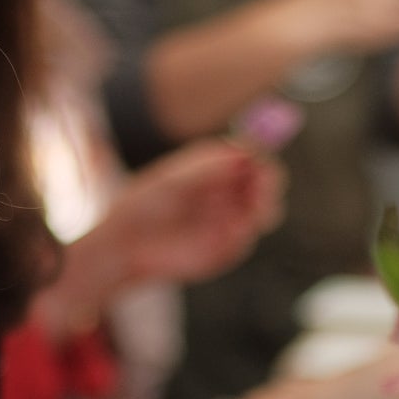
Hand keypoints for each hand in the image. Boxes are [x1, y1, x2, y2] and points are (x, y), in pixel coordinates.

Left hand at [114, 140, 285, 282]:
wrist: (128, 245)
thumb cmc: (143, 205)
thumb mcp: (171, 181)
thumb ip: (206, 168)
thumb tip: (244, 152)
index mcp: (216, 166)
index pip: (252, 156)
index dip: (260, 158)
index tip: (258, 163)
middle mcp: (229, 189)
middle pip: (267, 182)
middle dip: (270, 184)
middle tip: (261, 190)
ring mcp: (231, 218)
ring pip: (265, 211)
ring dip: (266, 209)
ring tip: (256, 212)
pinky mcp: (228, 246)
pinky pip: (248, 239)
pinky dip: (246, 234)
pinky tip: (236, 231)